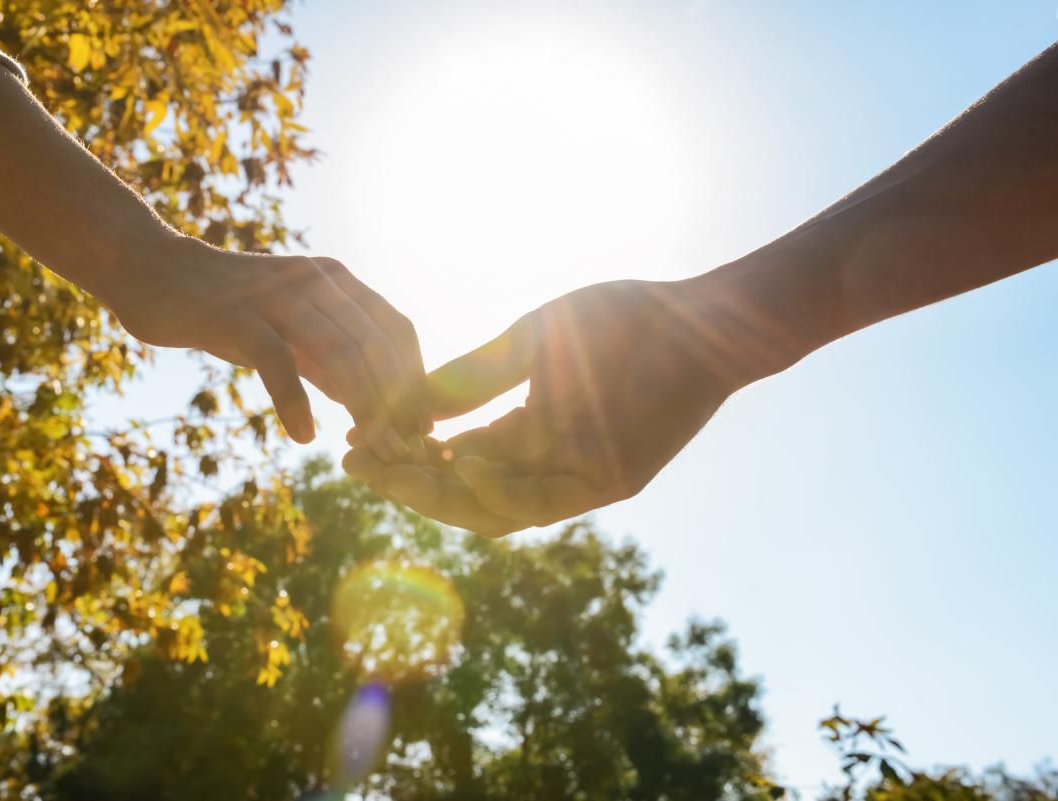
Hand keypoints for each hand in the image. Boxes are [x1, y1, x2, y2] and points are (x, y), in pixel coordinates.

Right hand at [110, 232, 427, 458]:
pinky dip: (296, 403)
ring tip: (373, 449)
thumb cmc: (228, 309)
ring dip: (364, 406)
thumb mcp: (290, 333)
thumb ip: (329, 363)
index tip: (420, 427)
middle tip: (403, 450)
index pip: (396, 331)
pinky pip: (278, 362)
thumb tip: (370, 404)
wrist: (153, 271)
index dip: (415, 380)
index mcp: (337, 281)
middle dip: (397, 402)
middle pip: (377, 345)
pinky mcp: (237, 315)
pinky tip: (306, 435)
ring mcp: (278, 295)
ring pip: (341, 353)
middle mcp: (316, 281)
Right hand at [343, 276, 779, 534]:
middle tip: (355, 461)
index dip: (404, 452)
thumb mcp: (530, 342)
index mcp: (527, 427)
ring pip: (493, 506)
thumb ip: (474, 375)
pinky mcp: (609, 482)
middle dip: (407, 479)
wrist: (703, 318)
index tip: (355, 438)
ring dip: (439, 492)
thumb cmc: (622, 318)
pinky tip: (460, 462)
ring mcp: (577, 476)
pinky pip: (540, 501)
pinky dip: (496, 490)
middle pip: (462, 488)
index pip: (452, 455)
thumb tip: (407, 400)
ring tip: (390, 466)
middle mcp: (547, 461)